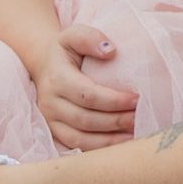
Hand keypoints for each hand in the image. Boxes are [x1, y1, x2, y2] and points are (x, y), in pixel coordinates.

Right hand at [35, 23, 137, 150]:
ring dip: (108, 140)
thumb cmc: (65, 49)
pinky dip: (97, 148)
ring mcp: (50, 120)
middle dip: (115, 121)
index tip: (136, 99)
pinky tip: (118, 144)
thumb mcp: (73, 34)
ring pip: (79, 138)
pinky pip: (75, 147)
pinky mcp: (54, 132)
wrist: (43, 64)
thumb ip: (90, 38)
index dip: (113, 100)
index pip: (87, 94)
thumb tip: (111, 51)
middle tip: (139, 118)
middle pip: (86, 119)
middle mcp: (50, 103)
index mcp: (57, 78)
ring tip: (133, 134)